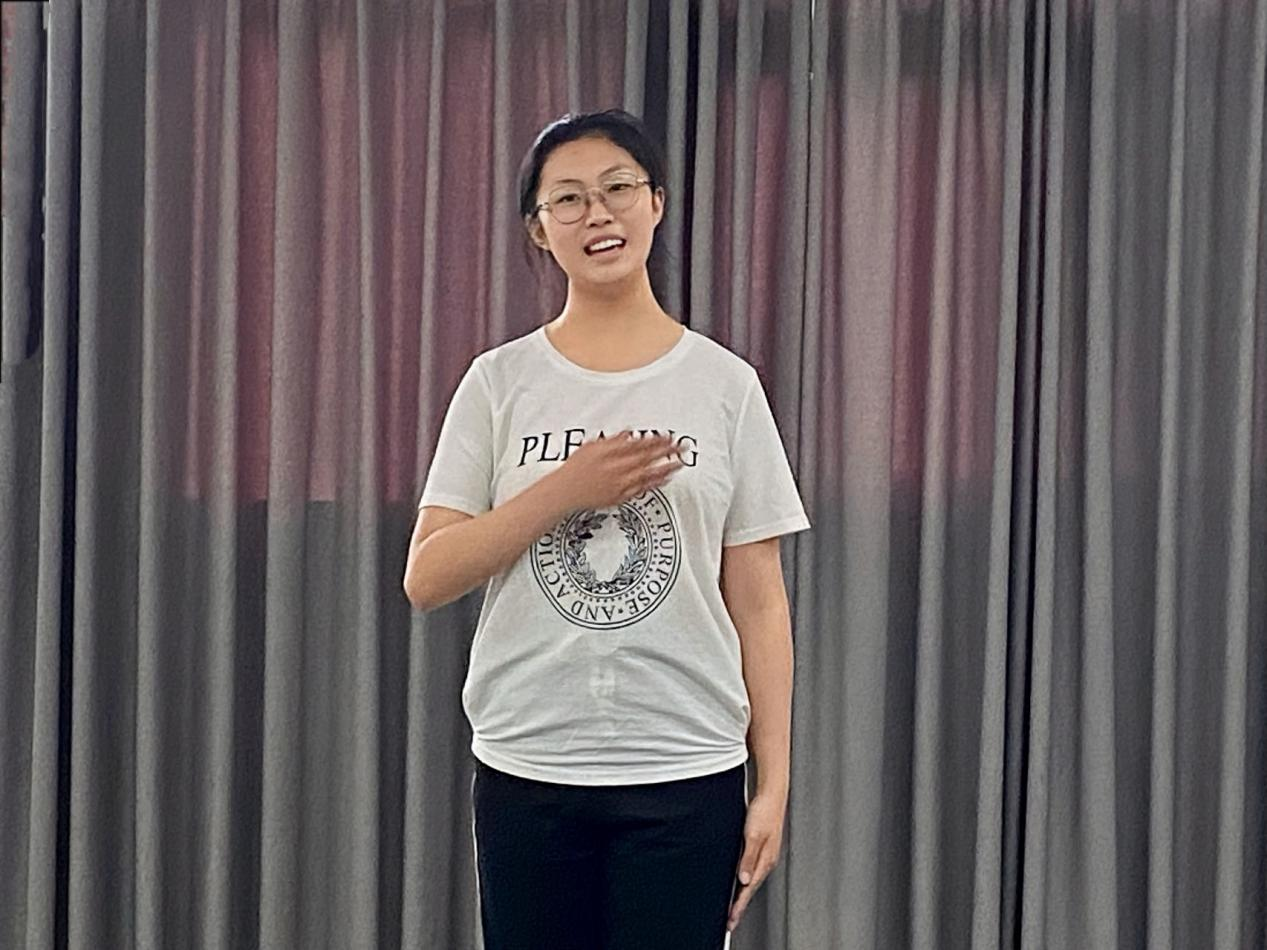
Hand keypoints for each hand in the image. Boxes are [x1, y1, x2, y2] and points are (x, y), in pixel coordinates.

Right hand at [551, 430, 684, 511]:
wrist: (564, 492)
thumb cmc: (576, 469)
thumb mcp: (591, 447)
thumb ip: (612, 440)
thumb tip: (627, 433)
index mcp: (608, 453)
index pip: (637, 444)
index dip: (655, 440)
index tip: (669, 436)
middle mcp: (615, 468)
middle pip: (646, 457)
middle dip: (665, 452)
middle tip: (682, 447)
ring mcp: (619, 483)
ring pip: (647, 474)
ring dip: (665, 467)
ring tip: (680, 462)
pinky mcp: (620, 496)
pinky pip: (642, 489)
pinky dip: (655, 483)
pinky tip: (666, 478)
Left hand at [727, 791, 786, 932]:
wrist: (772, 794)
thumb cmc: (764, 811)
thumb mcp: (753, 835)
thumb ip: (748, 858)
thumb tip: (744, 879)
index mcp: (766, 860)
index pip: (749, 889)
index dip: (739, 905)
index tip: (731, 920)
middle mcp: (766, 860)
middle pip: (751, 888)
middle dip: (740, 905)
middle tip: (730, 921)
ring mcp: (765, 854)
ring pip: (751, 880)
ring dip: (742, 894)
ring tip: (733, 907)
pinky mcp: (761, 847)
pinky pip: (751, 869)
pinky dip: (744, 880)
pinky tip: (739, 881)